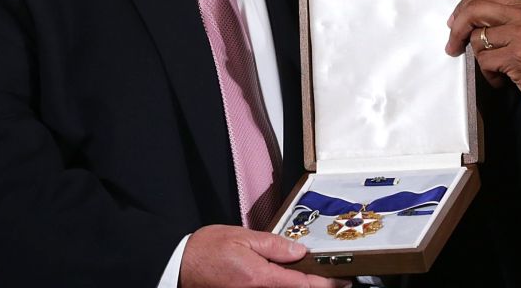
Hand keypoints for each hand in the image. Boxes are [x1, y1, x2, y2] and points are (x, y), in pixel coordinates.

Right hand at [180, 225, 351, 287]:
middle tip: (334, 280)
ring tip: (315, 279)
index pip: (302, 284)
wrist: (178, 266)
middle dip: (316, 287)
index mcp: (260, 277)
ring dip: (301, 287)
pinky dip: (286, 287)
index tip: (342, 281)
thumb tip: (298, 251)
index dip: (326, 283)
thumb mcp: (242, 238)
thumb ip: (273, 245)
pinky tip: (291, 281)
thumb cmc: (206, 250)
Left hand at [445, 0, 520, 116]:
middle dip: (457, 29)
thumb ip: (505, 22)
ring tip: (494, 70)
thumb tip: (469, 23)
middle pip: (474, 10)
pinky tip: (501, 80)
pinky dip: (489, 75)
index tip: (454, 23)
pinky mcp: (517, 56)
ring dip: (479, 60)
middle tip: (452, 46)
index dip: (463, 7)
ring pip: (477, 40)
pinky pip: (485, 62)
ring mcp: (520, 35)